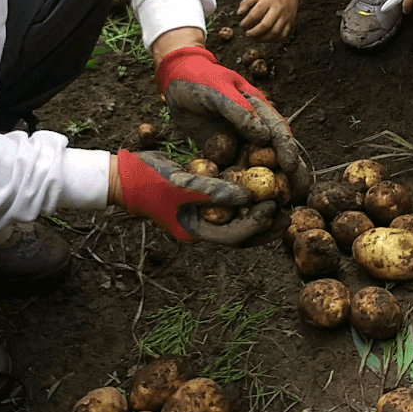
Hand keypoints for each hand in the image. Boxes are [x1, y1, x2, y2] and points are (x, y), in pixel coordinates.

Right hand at [112, 150, 273, 243]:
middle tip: (289, 213)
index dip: (256, 224)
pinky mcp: (202, 200)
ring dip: (260, 212)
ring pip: (239, 219)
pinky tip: (261, 185)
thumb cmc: (148, 181)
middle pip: (242, 233)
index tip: (273, 208)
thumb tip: (247, 197)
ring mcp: (202, 215)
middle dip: (266, 225)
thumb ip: (212, 191)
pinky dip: (246, 197)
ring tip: (282, 202)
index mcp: (196, 232)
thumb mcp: (180, 186)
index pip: (234, 235)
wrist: (123, 176)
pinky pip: (230, 203)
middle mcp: (203, 227)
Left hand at [154, 45, 311, 198]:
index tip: (292, 168)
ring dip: (265, 190)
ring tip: (274, 211)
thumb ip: (239, 111)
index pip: (280, 133)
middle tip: (295, 199)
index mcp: (260, 111)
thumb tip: (264, 136)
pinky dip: (238, 189)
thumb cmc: (199, 79)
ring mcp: (240, 144)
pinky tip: (242, 208)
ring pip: (257, 169)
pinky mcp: (224, 154)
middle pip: (276, 157)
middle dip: (288, 178)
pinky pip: (233, 172)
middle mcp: (255, 131)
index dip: (288, 151)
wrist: (175, 80)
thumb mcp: (218, 90)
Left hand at [239, 0, 300, 39]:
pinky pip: (282, 35)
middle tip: (248, 34)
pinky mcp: (291, 22)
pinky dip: (273, 40)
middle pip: (266, 25)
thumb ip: (246, 3)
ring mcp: (286, 17)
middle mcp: (278, 9)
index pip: (255, 14)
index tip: (242, 25)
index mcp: (268, 0)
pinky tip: (266, 38)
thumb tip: (239, 13)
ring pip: (274, 33)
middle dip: (254, 33)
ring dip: (263, 39)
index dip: (246, 22)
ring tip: (255, 38)